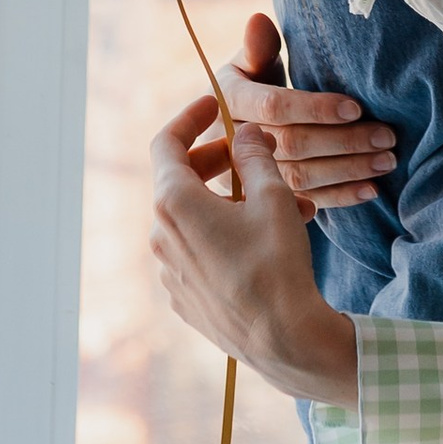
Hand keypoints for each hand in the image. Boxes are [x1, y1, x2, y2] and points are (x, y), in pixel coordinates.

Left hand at [151, 12, 363, 407]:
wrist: (282, 339)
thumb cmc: (276, 264)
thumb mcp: (273, 197)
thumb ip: (255, 157)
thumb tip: (246, 134)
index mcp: (173, 203)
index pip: (166, 142)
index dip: (190, 117)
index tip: (215, 104)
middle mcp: (160, 235)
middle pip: (178, 181)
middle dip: (214, 159)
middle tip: (250, 150)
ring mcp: (169, 271)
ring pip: (192, 218)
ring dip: (226, 200)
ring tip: (275, 199)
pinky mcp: (183, 298)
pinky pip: (197, 252)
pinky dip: (223, 234)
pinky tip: (263, 239)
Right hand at [203, 4, 396, 209]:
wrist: (231, 131)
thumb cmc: (250, 86)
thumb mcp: (248, 65)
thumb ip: (257, 48)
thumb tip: (259, 19)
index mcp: (228, 101)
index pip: (274, 107)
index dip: (315, 108)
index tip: (356, 108)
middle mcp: (233, 143)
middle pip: (294, 145)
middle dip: (344, 141)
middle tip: (387, 136)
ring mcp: (249, 176)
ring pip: (302, 177)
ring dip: (349, 170)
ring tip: (388, 160)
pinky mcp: (267, 197)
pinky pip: (306, 200)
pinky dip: (340, 197)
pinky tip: (372, 190)